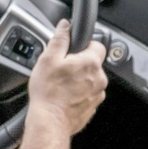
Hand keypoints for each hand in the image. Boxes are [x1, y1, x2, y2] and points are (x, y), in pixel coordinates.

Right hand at [27, 19, 106, 137]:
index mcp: (91, 63)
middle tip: (62, 69)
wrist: (49, 122)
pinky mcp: (92, 108)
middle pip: (93, 64)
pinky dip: (79, 94)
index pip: (98, 45)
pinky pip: (87, 95)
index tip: (74, 50)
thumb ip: (60, 39)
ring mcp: (97, 95)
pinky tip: (65, 96)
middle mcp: (99, 79)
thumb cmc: (48, 93)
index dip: (85, 45)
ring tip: (62, 85)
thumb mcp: (48, 59)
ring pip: (91, 80)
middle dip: (80, 64)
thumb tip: (65, 26)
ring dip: (80, 80)